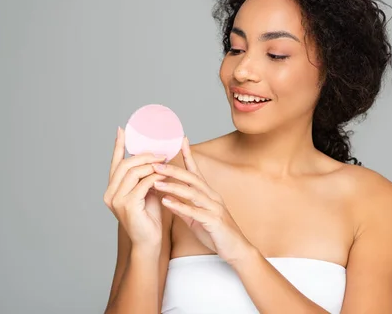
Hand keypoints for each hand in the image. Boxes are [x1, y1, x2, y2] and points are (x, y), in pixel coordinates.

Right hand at [103, 127, 168, 249]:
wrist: (149, 242)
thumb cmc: (149, 218)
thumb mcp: (146, 192)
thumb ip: (145, 176)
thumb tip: (154, 157)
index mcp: (112, 189)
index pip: (114, 163)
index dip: (117, 146)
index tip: (121, 129)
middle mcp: (110, 194)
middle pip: (125, 165)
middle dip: (143, 155)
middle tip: (159, 153)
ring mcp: (117, 200)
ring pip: (133, 172)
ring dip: (151, 165)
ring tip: (164, 162)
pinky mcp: (128, 206)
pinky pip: (143, 184)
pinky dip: (155, 177)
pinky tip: (164, 176)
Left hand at [151, 137, 251, 264]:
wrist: (237, 251)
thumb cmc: (217, 234)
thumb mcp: (197, 219)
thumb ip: (184, 208)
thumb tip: (167, 199)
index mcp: (208, 194)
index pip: (196, 171)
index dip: (188, 156)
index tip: (180, 140)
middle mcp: (212, 197)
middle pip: (191, 178)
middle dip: (172, 170)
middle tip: (154, 164)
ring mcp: (214, 208)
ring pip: (192, 193)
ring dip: (172, 186)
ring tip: (155, 182)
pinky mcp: (214, 221)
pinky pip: (194, 212)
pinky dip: (179, 206)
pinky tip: (166, 202)